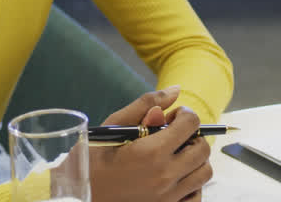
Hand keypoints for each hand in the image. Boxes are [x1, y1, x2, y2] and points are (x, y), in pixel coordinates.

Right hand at [89, 87, 212, 201]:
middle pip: (202, 148)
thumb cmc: (91, 161)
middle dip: (192, 136)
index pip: (191, 123)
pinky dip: (192, 185)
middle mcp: (164, 177)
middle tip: (173, 136)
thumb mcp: (114, 127)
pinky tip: (175, 177)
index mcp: (151, 152)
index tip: (172, 118)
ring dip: (195, 160)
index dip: (184, 115)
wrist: (76, 198)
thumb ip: (146, 105)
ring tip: (174, 156)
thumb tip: (176, 90)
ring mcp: (167, 198)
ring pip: (204, 173)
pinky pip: (196, 197)